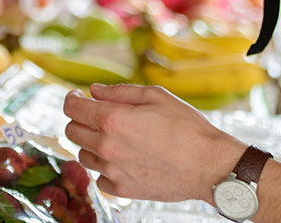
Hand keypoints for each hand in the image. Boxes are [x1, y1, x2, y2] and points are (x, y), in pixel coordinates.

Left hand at [63, 83, 245, 202]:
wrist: (208, 165)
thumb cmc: (187, 127)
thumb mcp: (156, 96)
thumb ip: (119, 92)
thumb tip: (94, 90)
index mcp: (113, 119)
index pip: (72, 107)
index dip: (72, 98)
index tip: (78, 96)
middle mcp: (107, 146)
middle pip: (72, 131)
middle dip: (81, 119)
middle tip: (98, 115)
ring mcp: (113, 171)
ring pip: (83, 155)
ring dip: (92, 144)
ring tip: (115, 138)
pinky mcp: (122, 189)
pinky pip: (100, 177)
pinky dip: (106, 167)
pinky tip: (123, 159)